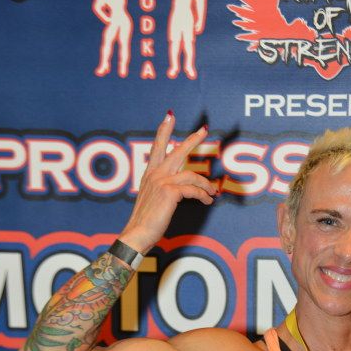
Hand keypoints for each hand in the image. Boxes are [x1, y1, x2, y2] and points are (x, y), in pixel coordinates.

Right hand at [119, 113, 217, 254]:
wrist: (137, 234)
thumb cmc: (145, 221)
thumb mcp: (153, 200)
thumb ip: (163, 188)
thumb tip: (179, 186)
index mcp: (150, 174)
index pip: (157, 147)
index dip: (164, 131)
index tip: (169, 116)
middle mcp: (155, 174)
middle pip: (177, 151)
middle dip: (192, 139)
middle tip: (204, 129)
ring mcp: (162, 182)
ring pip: (191, 175)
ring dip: (206, 184)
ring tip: (213, 192)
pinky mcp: (170, 192)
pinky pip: (193, 190)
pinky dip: (203, 196)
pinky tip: (208, 201)